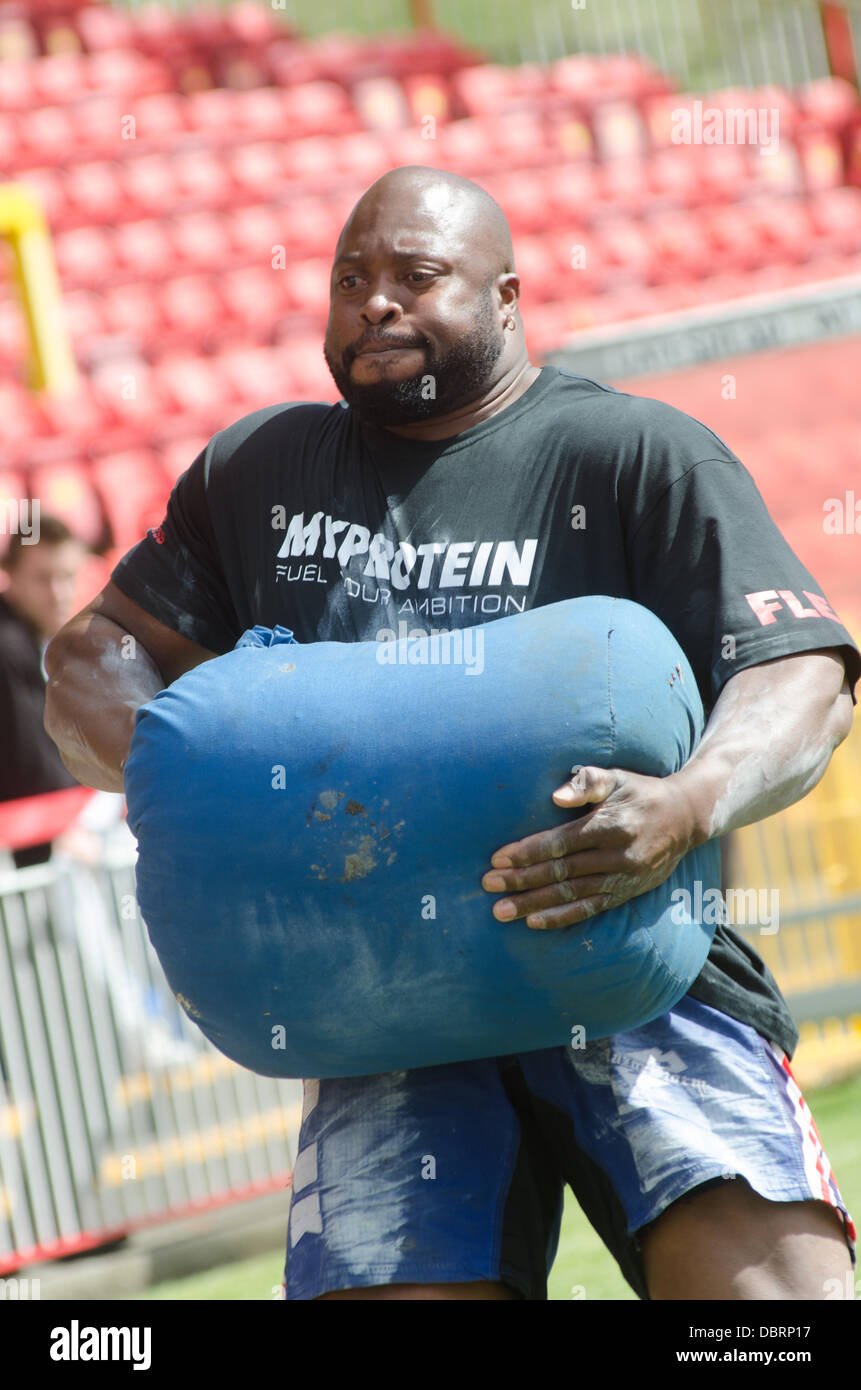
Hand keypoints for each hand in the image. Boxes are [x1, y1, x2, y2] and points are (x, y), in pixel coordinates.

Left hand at [481, 765, 696, 929]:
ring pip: (571, 895)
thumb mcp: (617, 777)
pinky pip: (589, 909)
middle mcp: (616, 855)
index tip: (497, 858)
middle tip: (489, 885)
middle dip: (522, 880)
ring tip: (502, 911)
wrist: (685, 818)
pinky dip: (561, 917)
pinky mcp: (626, 893)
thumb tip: (555, 796)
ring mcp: (622, 878)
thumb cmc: (641, 792)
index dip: (529, 852)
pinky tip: (534, 922)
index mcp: (610, 825)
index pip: (561, 842)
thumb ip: (587, 782)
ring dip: (533, 904)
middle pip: (561, 872)